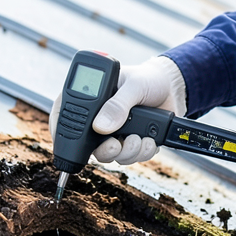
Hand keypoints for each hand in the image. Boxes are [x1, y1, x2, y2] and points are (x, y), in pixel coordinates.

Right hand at [50, 56, 186, 165]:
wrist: (173, 88)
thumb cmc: (148, 78)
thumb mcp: (134, 85)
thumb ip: (118, 104)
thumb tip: (101, 127)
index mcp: (89, 98)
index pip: (64, 116)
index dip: (62, 135)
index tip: (69, 147)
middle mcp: (98, 118)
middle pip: (87, 145)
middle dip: (103, 151)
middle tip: (114, 145)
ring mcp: (114, 132)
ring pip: (110, 155)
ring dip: (125, 153)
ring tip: (138, 138)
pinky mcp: (132, 142)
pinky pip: (131, 157)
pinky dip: (141, 153)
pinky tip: (149, 141)